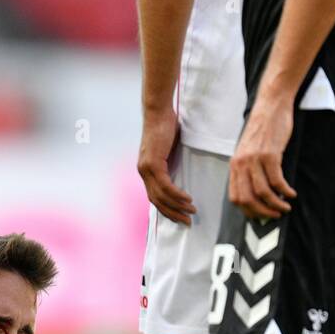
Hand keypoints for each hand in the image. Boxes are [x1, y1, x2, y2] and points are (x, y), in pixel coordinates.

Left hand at [138, 104, 194, 224]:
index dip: (167, 209)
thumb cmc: (165, 127)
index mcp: (146, 171)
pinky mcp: (153, 164)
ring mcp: (147, 169)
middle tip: (187, 222)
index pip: (154, 197)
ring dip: (178, 206)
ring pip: (162, 196)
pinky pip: (166, 186)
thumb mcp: (167, 150)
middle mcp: (143, 172)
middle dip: (172, 214)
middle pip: (157, 201)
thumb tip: (180, 174)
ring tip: (191, 211)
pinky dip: (177, 195)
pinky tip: (187, 199)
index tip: (179, 217)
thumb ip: (170, 163)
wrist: (158, 111)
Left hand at [229, 94, 296, 219]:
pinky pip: (277, 181)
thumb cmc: (263, 128)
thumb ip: (249, 169)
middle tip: (275, 215)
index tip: (260, 215)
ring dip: (275, 204)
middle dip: (262, 212)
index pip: (235, 197)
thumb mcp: (249, 150)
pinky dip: (284, 191)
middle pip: (247, 199)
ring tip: (285, 207)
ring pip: (263, 192)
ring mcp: (255, 159)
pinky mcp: (270, 155)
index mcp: (234, 165)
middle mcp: (241, 164)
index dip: (247, 210)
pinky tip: (291, 193)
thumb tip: (257, 193)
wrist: (271, 105)